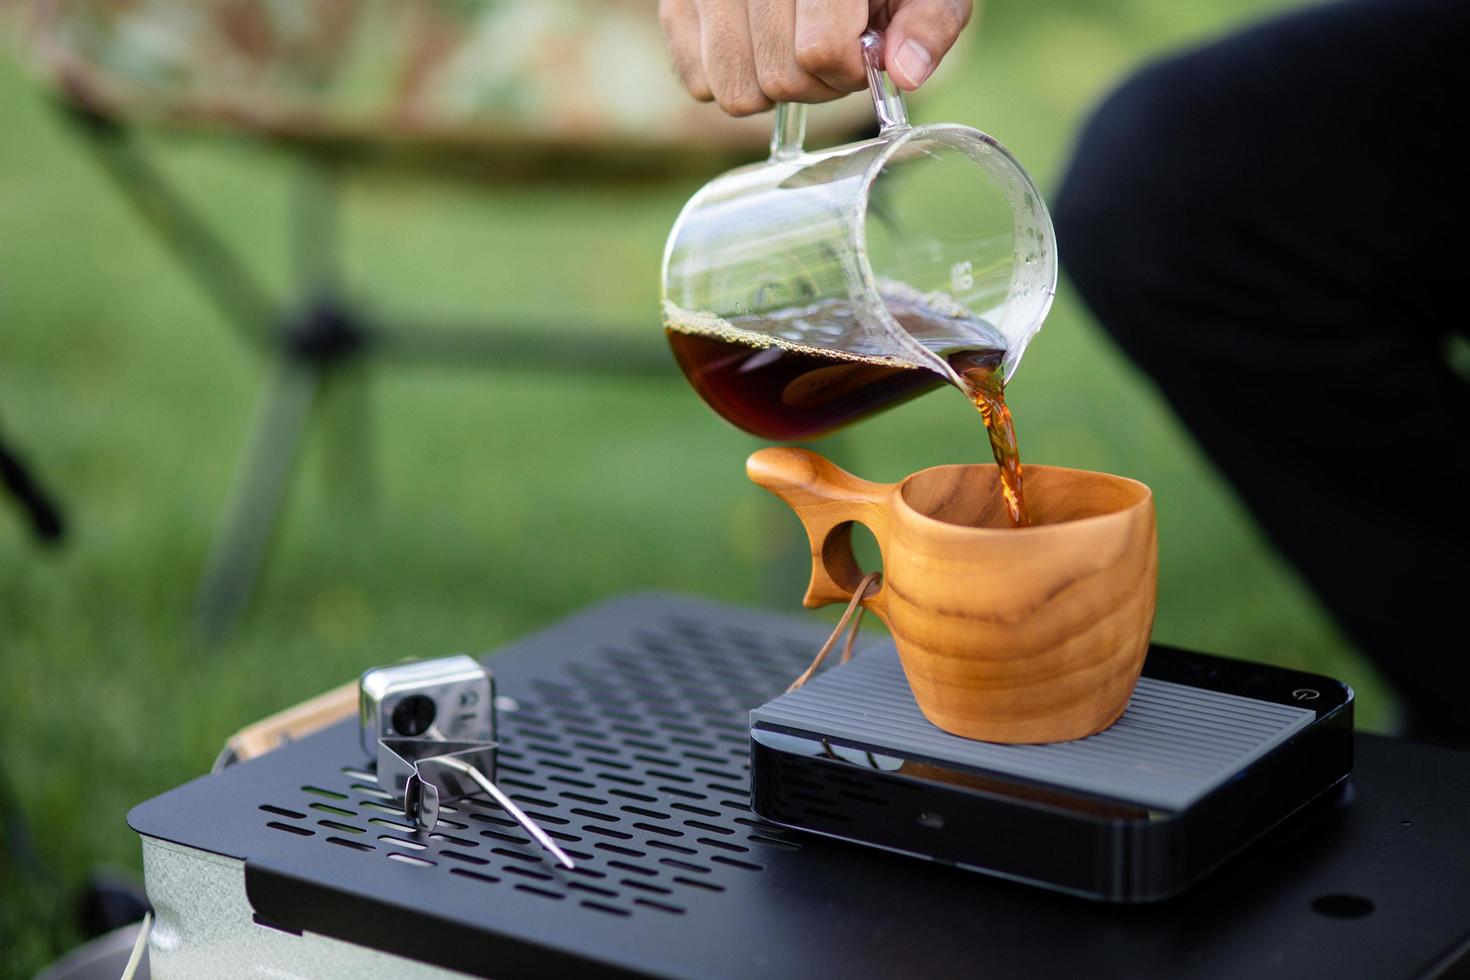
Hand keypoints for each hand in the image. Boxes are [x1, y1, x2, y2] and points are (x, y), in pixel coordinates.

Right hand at [660, 0, 973, 115]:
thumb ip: (928, 23)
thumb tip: (905, 73)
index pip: (820, 48)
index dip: (850, 68)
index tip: (863, 50)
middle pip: (779, 77)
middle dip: (816, 83)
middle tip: (833, 49)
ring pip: (734, 90)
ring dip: (773, 88)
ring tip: (795, 48)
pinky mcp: (676, 0)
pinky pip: (698, 82)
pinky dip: (732, 79)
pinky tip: (758, 46)